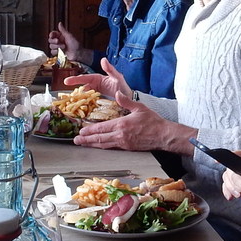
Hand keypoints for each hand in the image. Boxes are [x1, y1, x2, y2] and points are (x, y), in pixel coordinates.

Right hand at [47, 22, 80, 62]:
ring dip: (56, 47)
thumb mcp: (69, 36)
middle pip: (50, 40)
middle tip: (58, 41)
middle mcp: (58, 42)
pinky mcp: (57, 54)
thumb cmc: (75, 44)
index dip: (51, 34)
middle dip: (54, 41)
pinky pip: (52, 52)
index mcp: (61, 36)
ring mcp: (58, 48)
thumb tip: (60, 23)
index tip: (52, 35)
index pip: (53, 34)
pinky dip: (56, 52)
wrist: (78, 54)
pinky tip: (61, 52)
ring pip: (51, 46)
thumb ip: (63, 30)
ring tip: (63, 47)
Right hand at [63, 57, 130, 100]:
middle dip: (74, 92)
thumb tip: (103, 59)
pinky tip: (80, 110)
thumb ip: (110, 69)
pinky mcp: (97, 103)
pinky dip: (84, 105)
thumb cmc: (123, 88)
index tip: (66, 82)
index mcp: (98, 79)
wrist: (129, 100)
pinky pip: (88, 103)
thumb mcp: (117, 77)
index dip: (75, 80)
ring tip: (71, 104)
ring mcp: (96, 95)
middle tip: (67, 96)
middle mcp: (95, 86)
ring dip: (78, 99)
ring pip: (84, 96)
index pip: (85, 78)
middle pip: (82, 88)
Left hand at [72, 92, 195, 153]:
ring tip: (82, 144)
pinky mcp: (128, 148)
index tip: (81, 131)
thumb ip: (126, 101)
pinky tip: (98, 146)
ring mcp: (124, 143)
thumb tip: (116, 93)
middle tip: (76, 140)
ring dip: (92, 144)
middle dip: (86, 139)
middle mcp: (120, 135)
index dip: (89, 130)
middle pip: (99, 138)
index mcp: (121, 124)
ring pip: (104, 144)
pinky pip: (112, 147)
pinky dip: (102, 146)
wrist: (164, 135)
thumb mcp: (139, 107)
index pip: (101, 128)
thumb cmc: (153, 121)